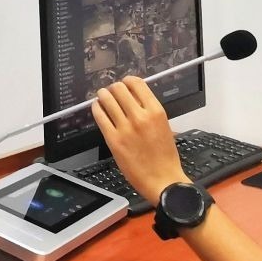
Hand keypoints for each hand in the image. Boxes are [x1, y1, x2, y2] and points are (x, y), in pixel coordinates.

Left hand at [92, 77, 187, 204]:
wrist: (162, 179)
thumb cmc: (165, 156)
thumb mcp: (165, 126)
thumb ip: (150, 111)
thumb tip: (135, 98)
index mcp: (156, 111)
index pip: (136, 84)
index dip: (127, 81)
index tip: (124, 83)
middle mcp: (140, 116)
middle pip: (119, 89)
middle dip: (114, 88)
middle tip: (112, 91)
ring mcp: (125, 128)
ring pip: (107, 99)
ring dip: (103, 95)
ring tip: (102, 96)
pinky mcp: (113, 139)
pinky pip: (100, 116)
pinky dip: (96, 109)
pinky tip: (97, 108)